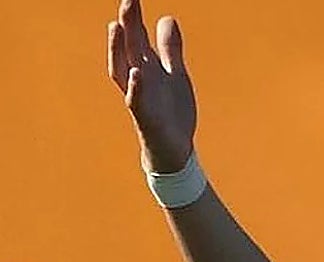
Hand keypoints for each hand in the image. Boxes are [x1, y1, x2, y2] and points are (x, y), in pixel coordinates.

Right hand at [107, 0, 195, 173]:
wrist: (174, 150)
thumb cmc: (171, 112)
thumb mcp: (174, 75)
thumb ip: (170, 49)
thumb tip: (167, 18)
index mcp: (146, 69)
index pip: (136, 40)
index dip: (133, 20)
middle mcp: (139, 81)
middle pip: (130, 49)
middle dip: (128, 25)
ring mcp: (140, 99)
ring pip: (127, 71)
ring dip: (121, 49)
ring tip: (118, 25)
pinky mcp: (146, 119)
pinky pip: (136, 102)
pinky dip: (135, 88)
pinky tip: (137, 73)